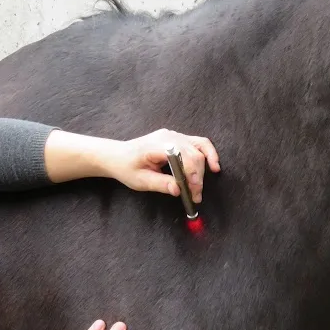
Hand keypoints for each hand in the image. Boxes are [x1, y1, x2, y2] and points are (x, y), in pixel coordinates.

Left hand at [45, 128, 220, 202]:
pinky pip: (198, 142)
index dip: (192, 175)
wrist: (117, 155)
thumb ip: (161, 184)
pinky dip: (207, 153)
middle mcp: (168, 137)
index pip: (184, 158)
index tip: (193, 192)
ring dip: (207, 164)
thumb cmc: (126, 167)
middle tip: (196, 195)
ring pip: (200, 146)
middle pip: (194, 154)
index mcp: (157, 146)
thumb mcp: (141, 181)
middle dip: (199, 176)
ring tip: (208, 178)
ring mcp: (174, 135)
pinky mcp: (178, 138)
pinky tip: (212, 164)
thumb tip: (178, 190)